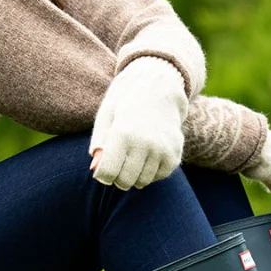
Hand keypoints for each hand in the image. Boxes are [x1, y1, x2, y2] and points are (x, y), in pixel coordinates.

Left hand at [89, 57, 187, 189]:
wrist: (158, 88)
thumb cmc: (124, 104)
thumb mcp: (106, 117)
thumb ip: (99, 144)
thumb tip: (95, 170)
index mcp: (123, 133)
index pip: (107, 173)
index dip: (102, 174)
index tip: (103, 166)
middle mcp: (145, 143)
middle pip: (124, 181)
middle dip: (117, 177)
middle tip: (117, 163)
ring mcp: (163, 149)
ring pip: (142, 181)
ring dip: (133, 175)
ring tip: (132, 156)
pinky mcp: (175, 153)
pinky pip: (158, 176)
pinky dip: (150, 172)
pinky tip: (146, 156)